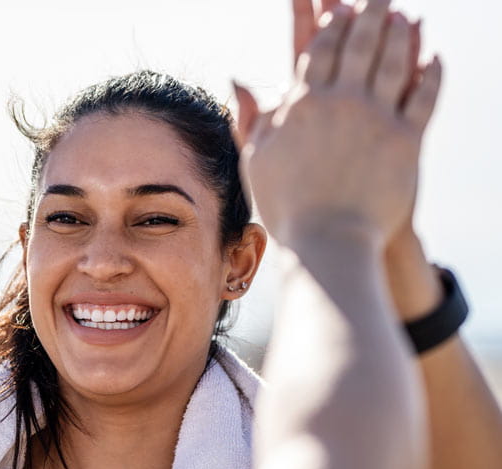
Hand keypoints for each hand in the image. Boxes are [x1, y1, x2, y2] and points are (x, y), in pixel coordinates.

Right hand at [235, 0, 440, 247]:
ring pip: (392, 61)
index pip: (318, 50)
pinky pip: (424, 95)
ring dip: (399, 33)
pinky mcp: (406, 140)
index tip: (338, 8)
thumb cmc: (286, 207)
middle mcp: (341, 103)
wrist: (327, 242)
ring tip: (403, 14)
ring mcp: (376, 118)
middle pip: (358, 44)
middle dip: (369, 13)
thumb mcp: (256, 160)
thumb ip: (251, 117)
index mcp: (302, 106)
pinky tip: (433, 57)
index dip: (330, 25)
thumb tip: (238, 80)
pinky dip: (430, 72)